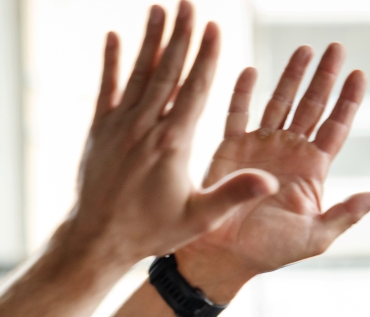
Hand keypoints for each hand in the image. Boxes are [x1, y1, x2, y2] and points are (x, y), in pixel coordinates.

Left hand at [59, 4, 278, 271]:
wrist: (98, 240)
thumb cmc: (152, 232)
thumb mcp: (199, 217)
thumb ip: (234, 194)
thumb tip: (271, 181)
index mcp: (173, 143)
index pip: (194, 89)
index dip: (205, 56)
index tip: (213, 26)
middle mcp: (145, 127)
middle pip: (167, 70)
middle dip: (180, 35)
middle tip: (188, 3)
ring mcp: (118, 125)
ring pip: (138, 73)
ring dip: (150, 39)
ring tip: (159, 8)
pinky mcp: (98, 130)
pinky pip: (106, 87)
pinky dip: (110, 62)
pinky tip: (113, 36)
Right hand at [175, 43, 369, 296]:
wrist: (223, 256)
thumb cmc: (270, 252)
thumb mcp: (316, 237)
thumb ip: (347, 213)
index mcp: (312, 171)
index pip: (335, 128)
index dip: (348, 101)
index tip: (358, 74)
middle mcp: (289, 153)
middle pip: (312, 106)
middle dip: (324, 77)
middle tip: (336, 47)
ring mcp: (260, 147)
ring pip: (280, 101)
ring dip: (291, 75)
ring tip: (305, 49)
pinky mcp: (231, 147)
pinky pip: (238, 113)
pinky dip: (244, 92)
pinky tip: (253, 71)